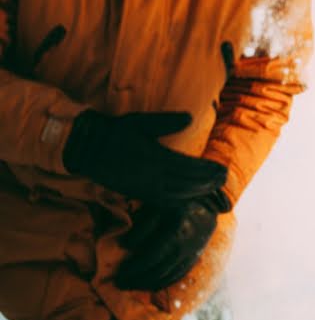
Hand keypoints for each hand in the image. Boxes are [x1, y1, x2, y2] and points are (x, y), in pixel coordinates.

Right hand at [63, 110, 226, 203]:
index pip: (189, 167)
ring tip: (212, 188)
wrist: (86, 148)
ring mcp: (144, 187)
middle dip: (207, 182)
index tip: (221, 169)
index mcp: (156, 157)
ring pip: (178, 194)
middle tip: (223, 179)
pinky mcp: (137, 194)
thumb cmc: (115, 132)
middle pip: (187, 183)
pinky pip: (163, 201)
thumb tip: (189, 118)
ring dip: (197, 192)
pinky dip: (179, 201)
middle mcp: (152, 175)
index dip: (207, 170)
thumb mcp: (141, 122)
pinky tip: (188, 199)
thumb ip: (166, 122)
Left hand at [115, 192, 229, 290]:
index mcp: (176, 230)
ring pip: (169, 275)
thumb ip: (142, 225)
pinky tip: (150, 285)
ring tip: (130, 286)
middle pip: (158, 269)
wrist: (207, 201)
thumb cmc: (176, 200)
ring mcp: (192, 252)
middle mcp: (186, 245)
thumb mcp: (159, 205)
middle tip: (118, 283)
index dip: (133, 267)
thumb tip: (124, 246)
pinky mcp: (195, 256)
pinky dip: (164, 282)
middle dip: (137, 279)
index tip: (116, 272)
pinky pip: (179, 274)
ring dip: (147, 283)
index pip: (151, 256)